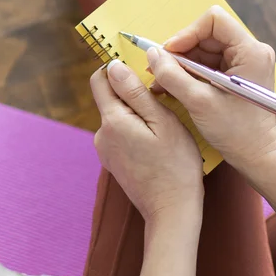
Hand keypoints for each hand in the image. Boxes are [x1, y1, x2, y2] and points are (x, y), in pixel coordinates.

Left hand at [90, 60, 203, 225]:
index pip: (100, 79)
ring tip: (163, 126)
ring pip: (118, 116)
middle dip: (132, 93)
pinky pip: (121, 134)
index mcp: (112, 120)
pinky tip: (156, 142)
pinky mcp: (113, 161)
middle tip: (162, 102)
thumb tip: (114, 66)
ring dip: (136, 113)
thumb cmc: (175, 165)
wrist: (171, 210)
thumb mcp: (163, 121)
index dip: (118, 69)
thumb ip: (135, 92)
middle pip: (110, 98)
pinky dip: (136, 130)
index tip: (142, 72)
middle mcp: (101, 134)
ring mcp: (105, 150)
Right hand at [148, 6, 275, 178]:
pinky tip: (172, 86)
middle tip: (159, 69)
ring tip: (161, 82)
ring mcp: (245, 62)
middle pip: (207, 34)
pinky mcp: (237, 74)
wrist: (256, 156)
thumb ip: (173, 76)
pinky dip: (189, 73)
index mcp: (251, 52)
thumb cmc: (236, 132)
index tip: (169, 53)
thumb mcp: (199, 102)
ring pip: (204, 49)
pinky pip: (208, 63)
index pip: (214, 21)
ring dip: (181, 64)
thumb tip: (152, 54)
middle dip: (180, 51)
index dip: (187, 33)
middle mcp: (251, 51)